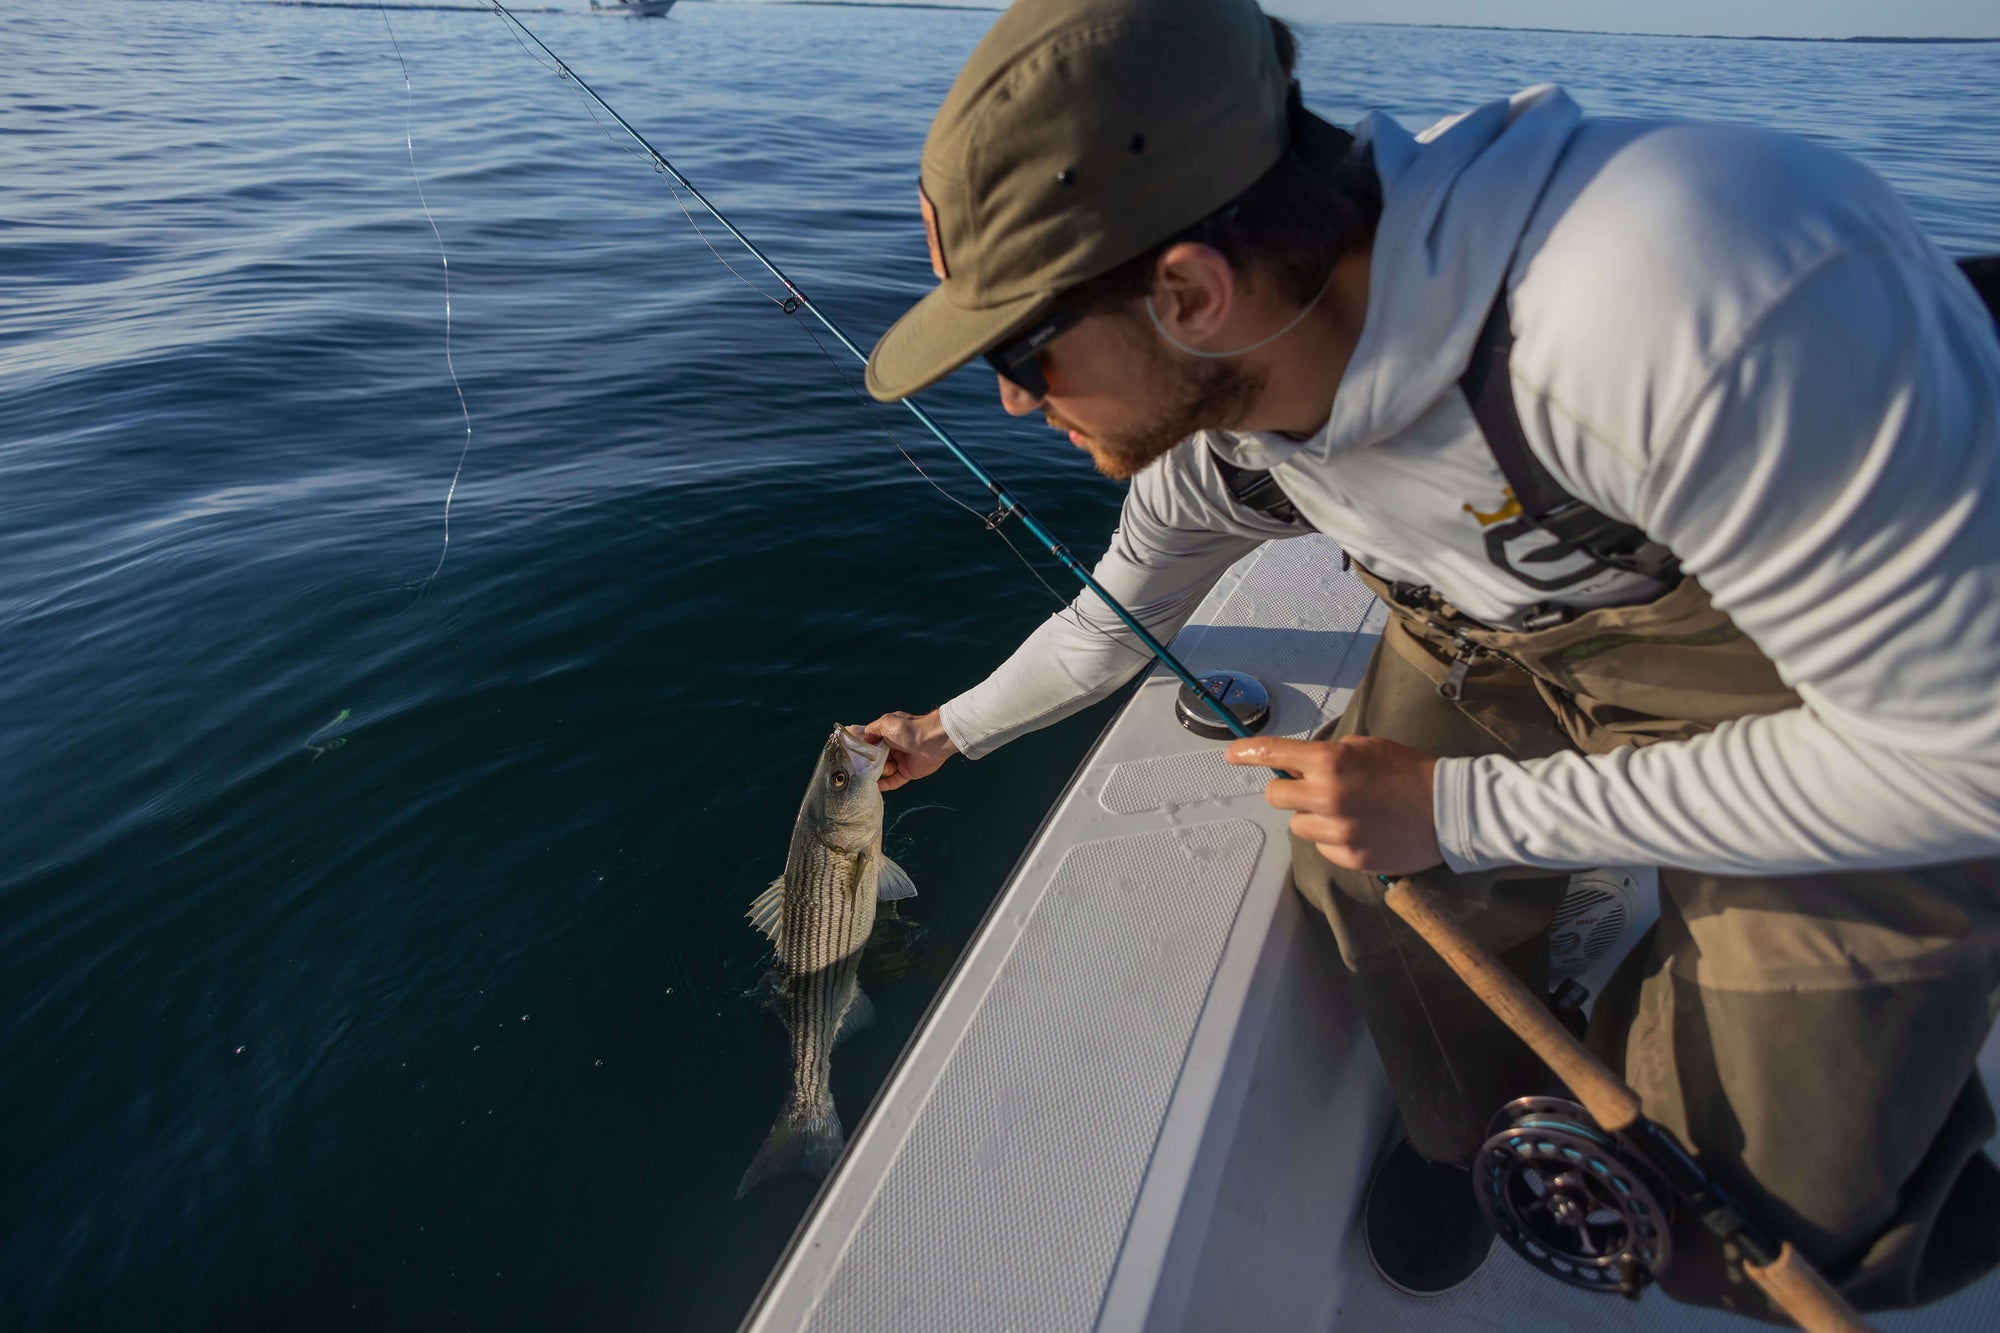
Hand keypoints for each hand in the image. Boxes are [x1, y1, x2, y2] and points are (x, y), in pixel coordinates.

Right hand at [864, 709, 959, 791]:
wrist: (931, 741)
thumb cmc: (907, 730)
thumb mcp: (885, 723)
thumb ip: (872, 730)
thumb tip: (866, 739)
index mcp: (889, 734)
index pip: (873, 743)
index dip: (865, 750)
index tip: (854, 757)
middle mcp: (894, 747)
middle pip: (877, 759)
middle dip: (869, 764)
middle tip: (860, 769)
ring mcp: (901, 761)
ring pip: (884, 770)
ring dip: (877, 774)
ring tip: (871, 774)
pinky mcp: (908, 773)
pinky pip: (894, 781)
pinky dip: (885, 785)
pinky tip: (876, 786)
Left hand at [1224, 735, 1442, 875]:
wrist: (1450, 810)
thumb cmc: (1409, 771)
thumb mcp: (1367, 747)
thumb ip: (1330, 755)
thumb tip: (1298, 766)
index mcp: (1331, 762)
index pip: (1275, 754)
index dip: (1248, 753)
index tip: (1230, 755)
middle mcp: (1327, 796)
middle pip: (1275, 796)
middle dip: (1288, 790)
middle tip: (1310, 788)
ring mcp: (1337, 831)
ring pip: (1298, 825)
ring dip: (1312, 817)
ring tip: (1346, 812)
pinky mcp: (1349, 857)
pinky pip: (1322, 847)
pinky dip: (1333, 839)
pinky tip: (1361, 831)